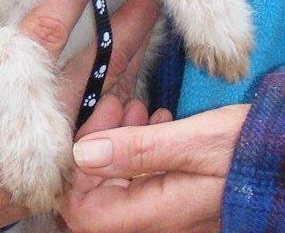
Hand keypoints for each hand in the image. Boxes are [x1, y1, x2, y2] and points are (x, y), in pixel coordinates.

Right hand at [0, 0, 159, 231]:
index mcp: (7, 79)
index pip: (48, 26)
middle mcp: (43, 104)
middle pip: (94, 59)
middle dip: (123, 23)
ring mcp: (62, 128)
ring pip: (107, 86)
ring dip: (133, 51)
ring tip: (154, 17)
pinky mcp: (72, 144)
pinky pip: (108, 112)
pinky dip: (129, 85)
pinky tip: (141, 61)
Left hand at [61, 100, 249, 232]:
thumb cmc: (248, 153)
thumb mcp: (192, 143)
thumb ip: (137, 150)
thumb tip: (80, 154)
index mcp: (155, 214)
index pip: (84, 211)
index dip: (77, 168)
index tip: (97, 121)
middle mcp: (157, 220)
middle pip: (98, 194)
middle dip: (100, 144)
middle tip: (119, 104)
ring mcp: (168, 211)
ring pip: (120, 181)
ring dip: (121, 141)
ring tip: (140, 108)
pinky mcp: (178, 197)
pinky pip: (143, 177)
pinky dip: (142, 147)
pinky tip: (159, 121)